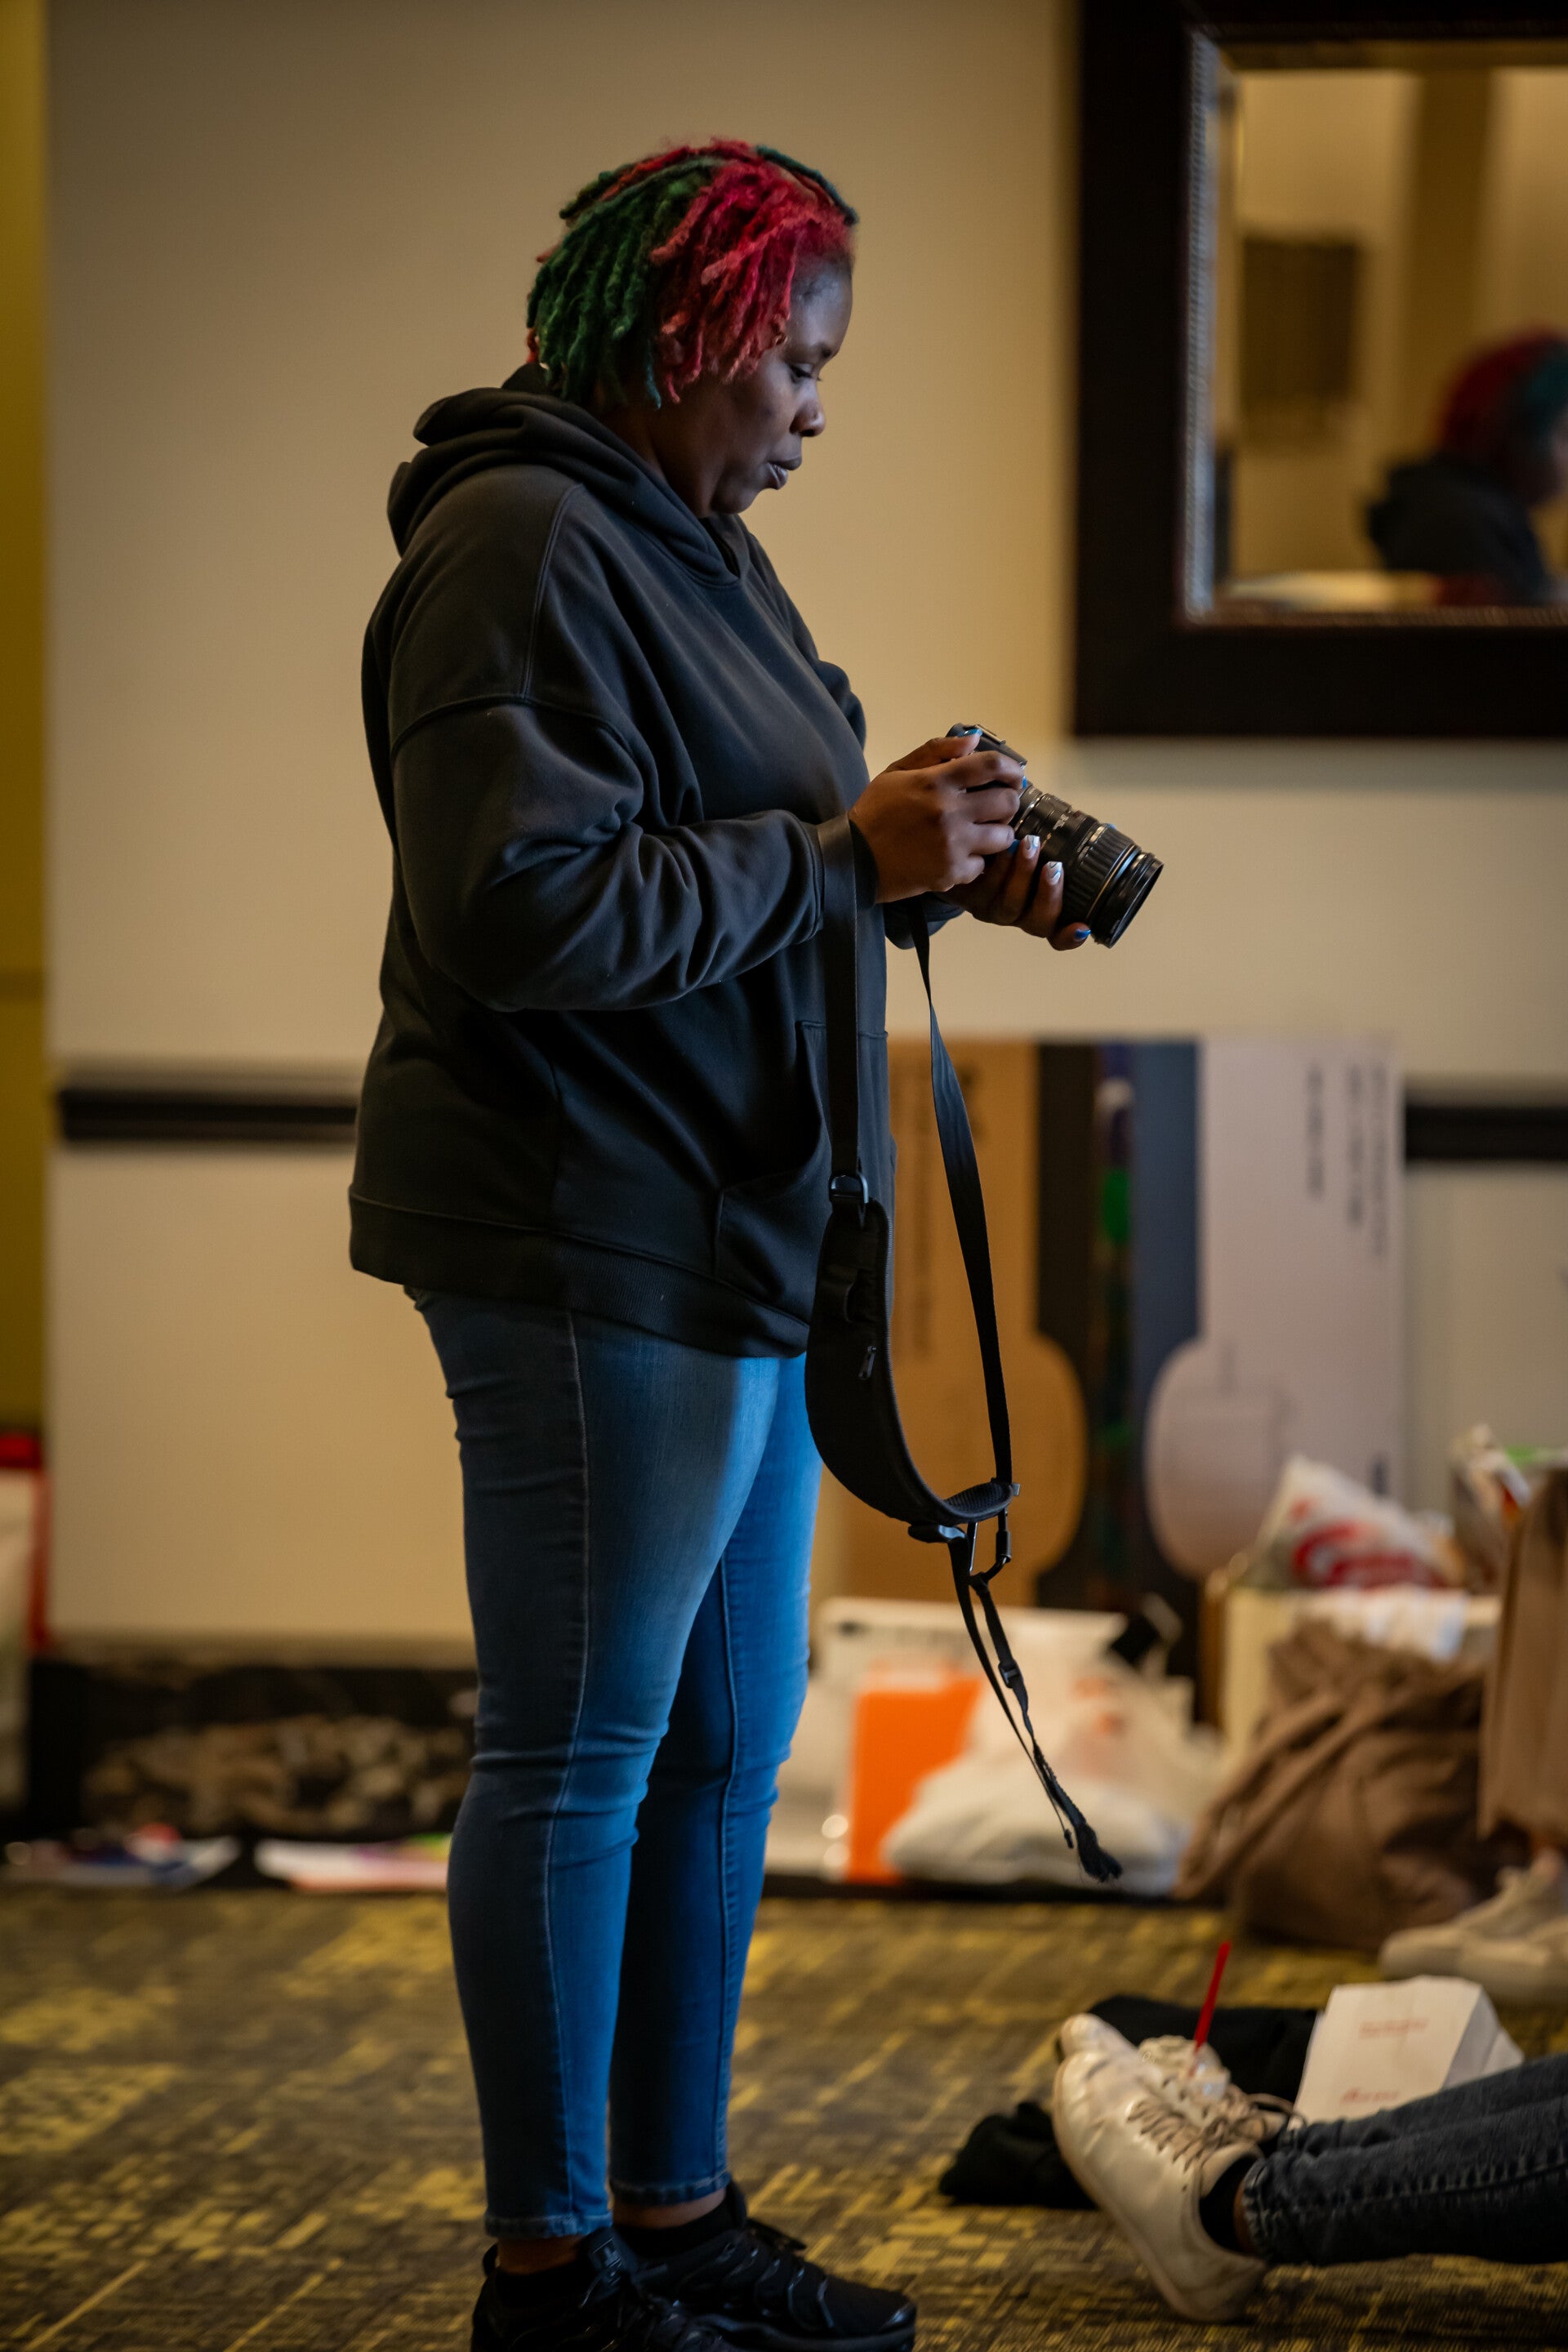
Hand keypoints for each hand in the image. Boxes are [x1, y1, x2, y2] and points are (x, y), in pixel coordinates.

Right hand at [848, 732, 1020, 901]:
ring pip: (1003, 837)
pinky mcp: (951, 873)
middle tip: (997, 807)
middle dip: (1007, 802)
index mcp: (936, 782)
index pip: (991, 766)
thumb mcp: (897, 772)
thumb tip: (972, 740)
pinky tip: (959, 856)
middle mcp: (949, 812)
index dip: (1012, 769)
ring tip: (981, 833)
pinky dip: (975, 862)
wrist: (853, 858)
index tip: (1016, 775)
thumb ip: (935, 751)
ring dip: (996, 833)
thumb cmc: (876, 812)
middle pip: (1007, 802)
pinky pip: (982, 865)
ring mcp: (953, 845)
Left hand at [944, 834, 1091, 947]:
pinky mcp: (968, 894)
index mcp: (1037, 911)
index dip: (1069, 936)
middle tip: (1054, 866)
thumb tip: (1113, 827)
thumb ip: (1070, 843)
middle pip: (1037, 922)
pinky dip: (995, 866)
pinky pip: (984, 887)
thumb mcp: (1041, 850)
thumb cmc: (1010, 850)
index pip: (1057, 935)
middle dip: (1049, 895)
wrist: (958, 852)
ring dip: (1022, 874)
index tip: (1082, 928)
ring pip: (1009, 904)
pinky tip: (1002, 844)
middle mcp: (1016, 915)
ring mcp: (991, 907)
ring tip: (1029, 843)